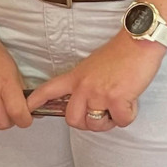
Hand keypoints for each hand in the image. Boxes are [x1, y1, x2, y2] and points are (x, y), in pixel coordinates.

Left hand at [27, 33, 165, 130]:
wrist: (138, 42)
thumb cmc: (120, 53)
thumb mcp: (92, 65)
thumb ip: (85, 83)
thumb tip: (89, 101)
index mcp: (76, 77)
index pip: (49, 90)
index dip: (36, 101)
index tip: (27, 108)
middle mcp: (83, 87)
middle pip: (72, 120)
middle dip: (87, 124)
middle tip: (101, 115)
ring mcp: (99, 93)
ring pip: (95, 124)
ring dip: (109, 122)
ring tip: (118, 107)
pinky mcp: (117, 99)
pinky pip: (120, 121)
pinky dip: (128, 116)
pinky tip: (131, 101)